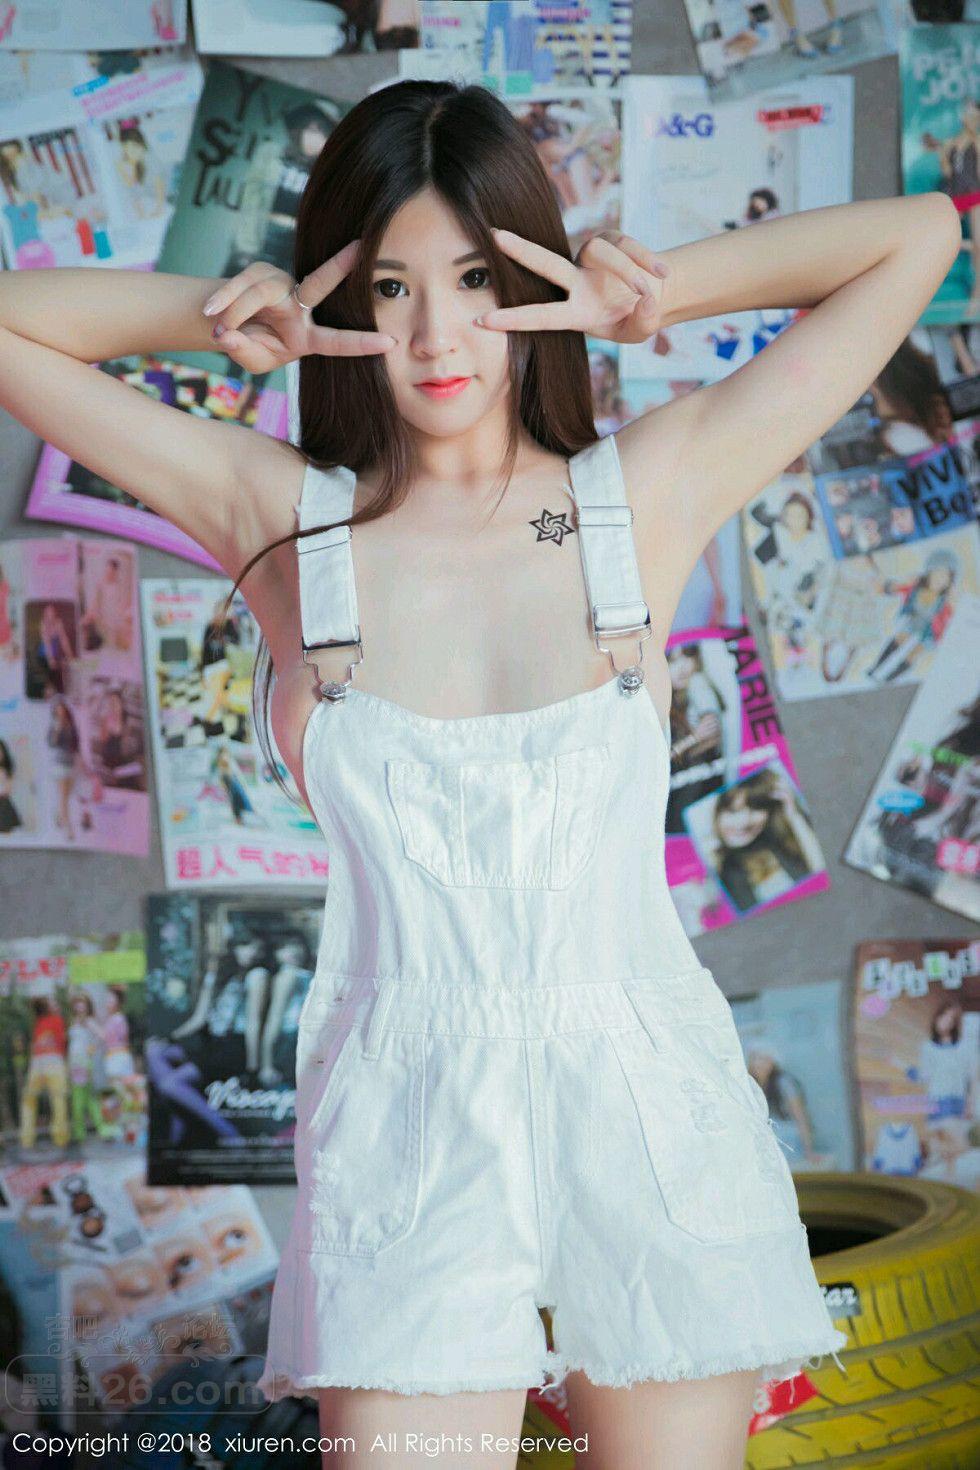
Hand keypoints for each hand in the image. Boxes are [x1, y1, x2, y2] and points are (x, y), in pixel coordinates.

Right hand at [200, 241, 396, 374]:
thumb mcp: (251, 359)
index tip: (390, 344)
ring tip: (220, 331)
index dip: (361, 343)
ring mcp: (281, 285)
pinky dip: (224, 301)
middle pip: (320, 282)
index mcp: (308, 336)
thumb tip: (227, 335)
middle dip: (340, 264)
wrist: (230, 324)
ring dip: (236, 311)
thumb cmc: (250, 346)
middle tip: (361, 246)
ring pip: (260, 292)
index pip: (337, 340)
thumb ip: (243, 351)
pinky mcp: (260, 272)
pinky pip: (240, 285)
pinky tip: (210, 313)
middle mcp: (300, 305)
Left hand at [475, 227, 668, 344]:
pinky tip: (662, 273)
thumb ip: (644, 320)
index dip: (513, 319)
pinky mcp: (612, 238)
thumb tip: (646, 298)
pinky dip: (647, 260)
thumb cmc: (638, 318)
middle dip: (521, 251)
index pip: (540, 315)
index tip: (481, 321)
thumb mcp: (641, 330)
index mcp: (576, 312)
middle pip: (545, 263)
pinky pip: (629, 245)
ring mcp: (592, 258)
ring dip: (629, 270)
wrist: (655, 294)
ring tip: (649, 290)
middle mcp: (577, 281)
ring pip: (603, 251)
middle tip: (495, 236)